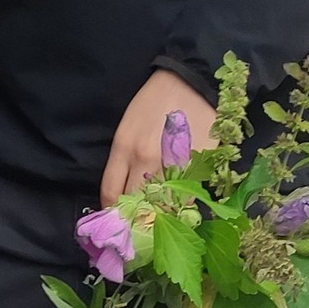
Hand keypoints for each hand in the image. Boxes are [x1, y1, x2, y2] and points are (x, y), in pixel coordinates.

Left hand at [101, 70, 216, 206]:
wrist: (192, 83)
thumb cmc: (154, 103)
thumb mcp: (127, 128)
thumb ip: (122, 162)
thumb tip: (122, 196)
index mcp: (125, 148)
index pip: (110, 193)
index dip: (111, 211)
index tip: (115, 218)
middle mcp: (147, 160)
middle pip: (134, 205)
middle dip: (132, 218)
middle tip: (135, 224)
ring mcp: (174, 165)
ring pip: (161, 206)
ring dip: (158, 215)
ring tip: (157, 219)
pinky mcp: (198, 166)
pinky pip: (185, 199)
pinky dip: (179, 206)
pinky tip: (177, 205)